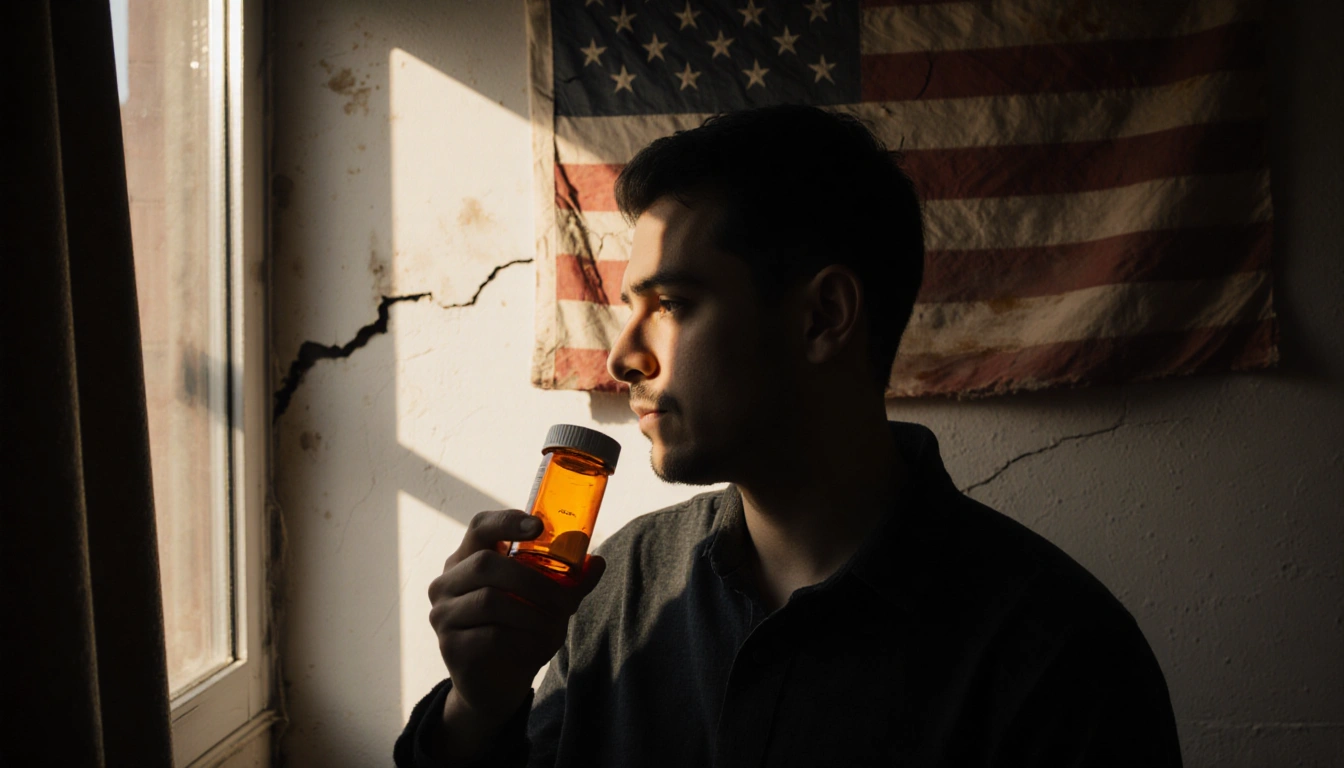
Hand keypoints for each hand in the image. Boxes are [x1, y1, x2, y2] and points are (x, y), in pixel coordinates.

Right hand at [427, 510, 604, 756]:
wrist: (495, 686)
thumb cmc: (518, 632)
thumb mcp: (545, 604)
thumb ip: (568, 583)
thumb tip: (597, 562)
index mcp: (469, 559)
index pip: (480, 527)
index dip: (507, 521)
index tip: (538, 527)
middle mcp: (447, 582)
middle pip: (486, 564)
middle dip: (534, 581)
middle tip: (567, 602)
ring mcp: (443, 613)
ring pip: (490, 600)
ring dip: (532, 614)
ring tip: (555, 629)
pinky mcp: (450, 645)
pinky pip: (490, 636)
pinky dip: (522, 640)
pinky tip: (537, 648)